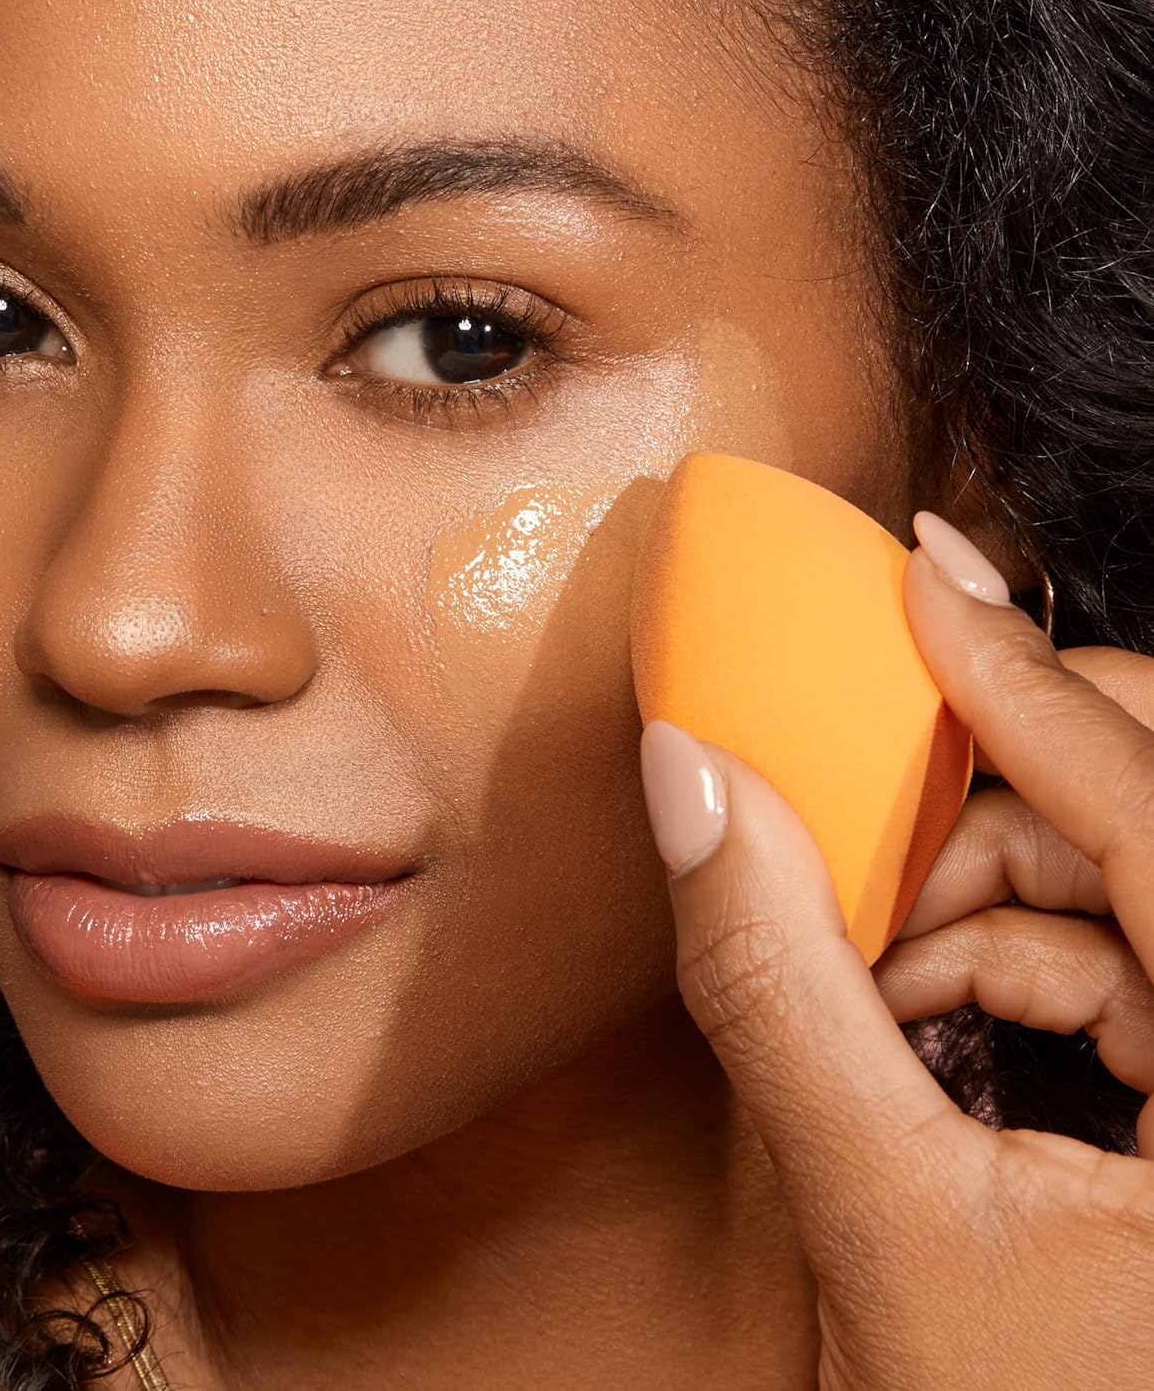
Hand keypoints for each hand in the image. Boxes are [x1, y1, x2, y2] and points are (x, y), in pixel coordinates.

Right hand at [639, 509, 1153, 1390]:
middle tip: (862, 843)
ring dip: (978, 915)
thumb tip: (691, 784)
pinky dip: (1014, 969)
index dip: (1022, 675)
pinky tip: (931, 1033)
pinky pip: (1133, 960)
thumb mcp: (888, 1223)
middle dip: (988, 818)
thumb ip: (777, 990)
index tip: (924, 574)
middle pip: (1149, 814)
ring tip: (877, 1002)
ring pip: (1128, 888)